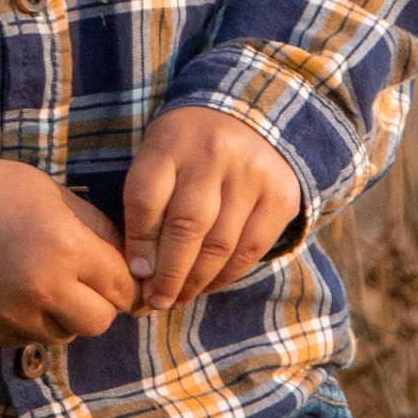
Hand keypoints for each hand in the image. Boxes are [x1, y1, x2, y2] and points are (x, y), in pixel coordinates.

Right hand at [0, 138, 138, 348]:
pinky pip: (28, 339)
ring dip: (64, 316)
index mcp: (66, 247)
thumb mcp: (56, 195)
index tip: (117, 278)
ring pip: (64, 335)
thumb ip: (98, 230)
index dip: (125, 283)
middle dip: (99, 305)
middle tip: (84, 285)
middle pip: (99, 322)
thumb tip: (133, 265)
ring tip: (44, 284)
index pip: (122, 287)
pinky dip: (30, 322)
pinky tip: (14, 291)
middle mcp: (43, 287)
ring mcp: (13, 314)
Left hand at [120, 108, 300, 308]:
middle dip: (168, 274)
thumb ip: (146, 203)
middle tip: (157, 301)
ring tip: (180, 298)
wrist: (250, 117)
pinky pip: (252, 248)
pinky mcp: (281, 195)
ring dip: (196, 281)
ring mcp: (252, 174)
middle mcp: (213, 155)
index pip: (147, 200)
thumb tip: (142, 271)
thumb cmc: (189, 149)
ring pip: (220, 244)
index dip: (139, 245)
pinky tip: (209, 284)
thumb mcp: (160, 157)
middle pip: (186, 226)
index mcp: (171, 142)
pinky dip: (227, 274)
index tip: (136, 274)